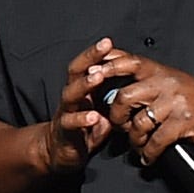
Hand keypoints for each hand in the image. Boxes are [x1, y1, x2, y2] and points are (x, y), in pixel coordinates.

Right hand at [37, 38, 120, 176]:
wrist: (60, 151)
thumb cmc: (85, 128)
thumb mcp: (102, 109)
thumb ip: (113, 96)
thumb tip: (133, 84)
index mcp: (81, 90)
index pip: (86, 66)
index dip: (95, 54)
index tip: (108, 41)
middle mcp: (71, 97)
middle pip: (76, 72)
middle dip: (90, 58)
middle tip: (104, 47)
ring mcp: (66, 113)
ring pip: (71, 94)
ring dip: (85, 84)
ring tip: (97, 76)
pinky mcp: (64, 131)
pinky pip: (70, 123)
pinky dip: (82, 119)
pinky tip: (93, 116)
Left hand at [91, 49, 193, 164]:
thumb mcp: (172, 79)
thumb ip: (147, 78)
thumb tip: (114, 76)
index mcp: (160, 70)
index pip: (127, 61)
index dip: (107, 67)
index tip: (91, 75)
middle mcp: (165, 83)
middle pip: (124, 97)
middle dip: (116, 116)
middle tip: (119, 126)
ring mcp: (175, 103)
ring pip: (138, 122)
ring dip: (134, 139)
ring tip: (137, 145)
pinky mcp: (184, 122)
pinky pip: (156, 140)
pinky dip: (149, 153)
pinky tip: (148, 157)